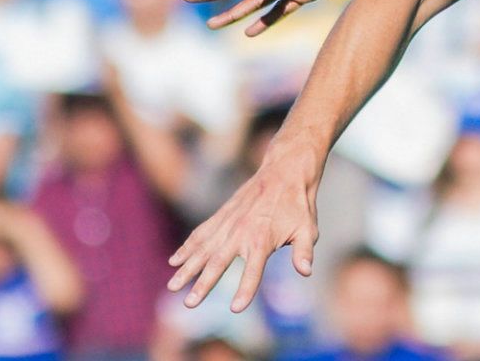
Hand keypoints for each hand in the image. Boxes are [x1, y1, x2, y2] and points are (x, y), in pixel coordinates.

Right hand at [166, 157, 319, 311]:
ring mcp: (228, 224)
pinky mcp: (221, 216)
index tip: (236, 309)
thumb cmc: (298, 205)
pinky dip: (187, 247)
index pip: (253, 271)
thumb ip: (303, 252)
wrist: (285, 171)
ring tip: (172, 286)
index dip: (245, 290)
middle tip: (189, 304)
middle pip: (218, 263)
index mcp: (262, 240)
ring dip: (187, 269)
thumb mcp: (307, 228)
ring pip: (203, 250)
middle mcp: (240, 233)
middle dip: (203, 284)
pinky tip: (175, 261)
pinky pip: (201, 234)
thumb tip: (306, 272)